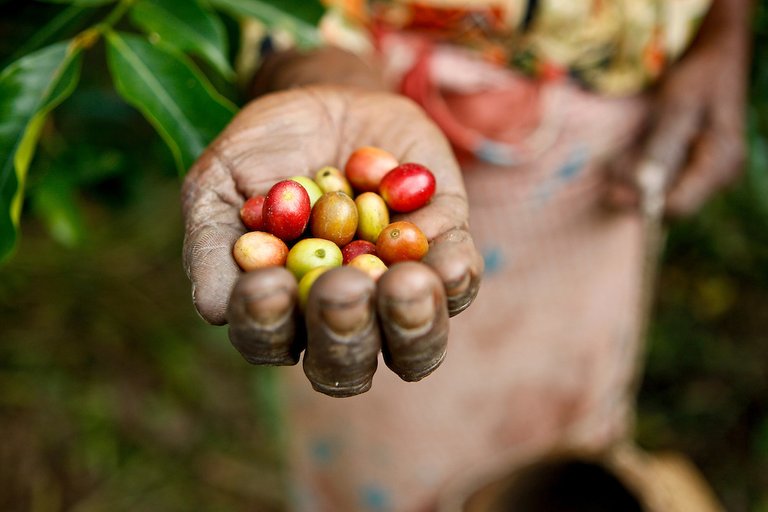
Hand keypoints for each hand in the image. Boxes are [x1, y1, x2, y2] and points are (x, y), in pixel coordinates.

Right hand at [181, 86, 482, 396]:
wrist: (327, 101)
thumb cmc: (263, 152)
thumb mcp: (218, 184)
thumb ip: (211, 245)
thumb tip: (218, 309)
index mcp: (281, 311)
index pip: (270, 341)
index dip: (268, 324)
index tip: (267, 283)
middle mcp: (343, 317)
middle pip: (349, 363)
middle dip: (345, 331)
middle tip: (341, 285)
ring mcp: (397, 291)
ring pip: (415, 342)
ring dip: (412, 322)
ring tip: (404, 282)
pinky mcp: (444, 250)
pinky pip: (460, 283)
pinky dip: (455, 277)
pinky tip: (447, 261)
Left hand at [606, 1, 748, 216]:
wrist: (717, 56)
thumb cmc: (699, 77)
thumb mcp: (678, 107)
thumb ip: (663, 146)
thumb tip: (645, 184)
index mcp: (720, 163)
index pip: (680, 205)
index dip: (644, 204)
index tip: (612, 190)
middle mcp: (719, 174)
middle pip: (672, 202)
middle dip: (637, 193)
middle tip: (607, 179)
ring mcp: (709, 171)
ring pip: (667, 192)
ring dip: (637, 183)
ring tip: (613, 166)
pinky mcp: (696, 164)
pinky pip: (667, 178)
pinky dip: (645, 172)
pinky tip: (625, 159)